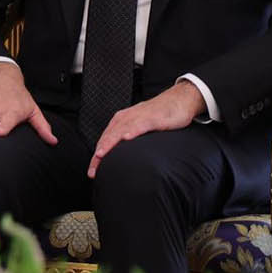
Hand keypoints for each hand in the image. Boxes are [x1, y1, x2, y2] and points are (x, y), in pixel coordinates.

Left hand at [86, 79, 206, 176]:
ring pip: (120, 131)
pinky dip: (132, 131)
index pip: (105, 140)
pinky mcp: (153, 118)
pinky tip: (126, 138)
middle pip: (108, 138)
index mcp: (121, 121)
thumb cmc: (159, 115)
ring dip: (109, 143)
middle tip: (92, 171)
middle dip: (99, 155)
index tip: (92, 172)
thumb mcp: (139, 126)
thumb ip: (129, 137)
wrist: (179, 100)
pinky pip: (140, 125)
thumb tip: (122, 157)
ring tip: (101, 155)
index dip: (97, 157)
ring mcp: (139, 117)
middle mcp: (126, 118)